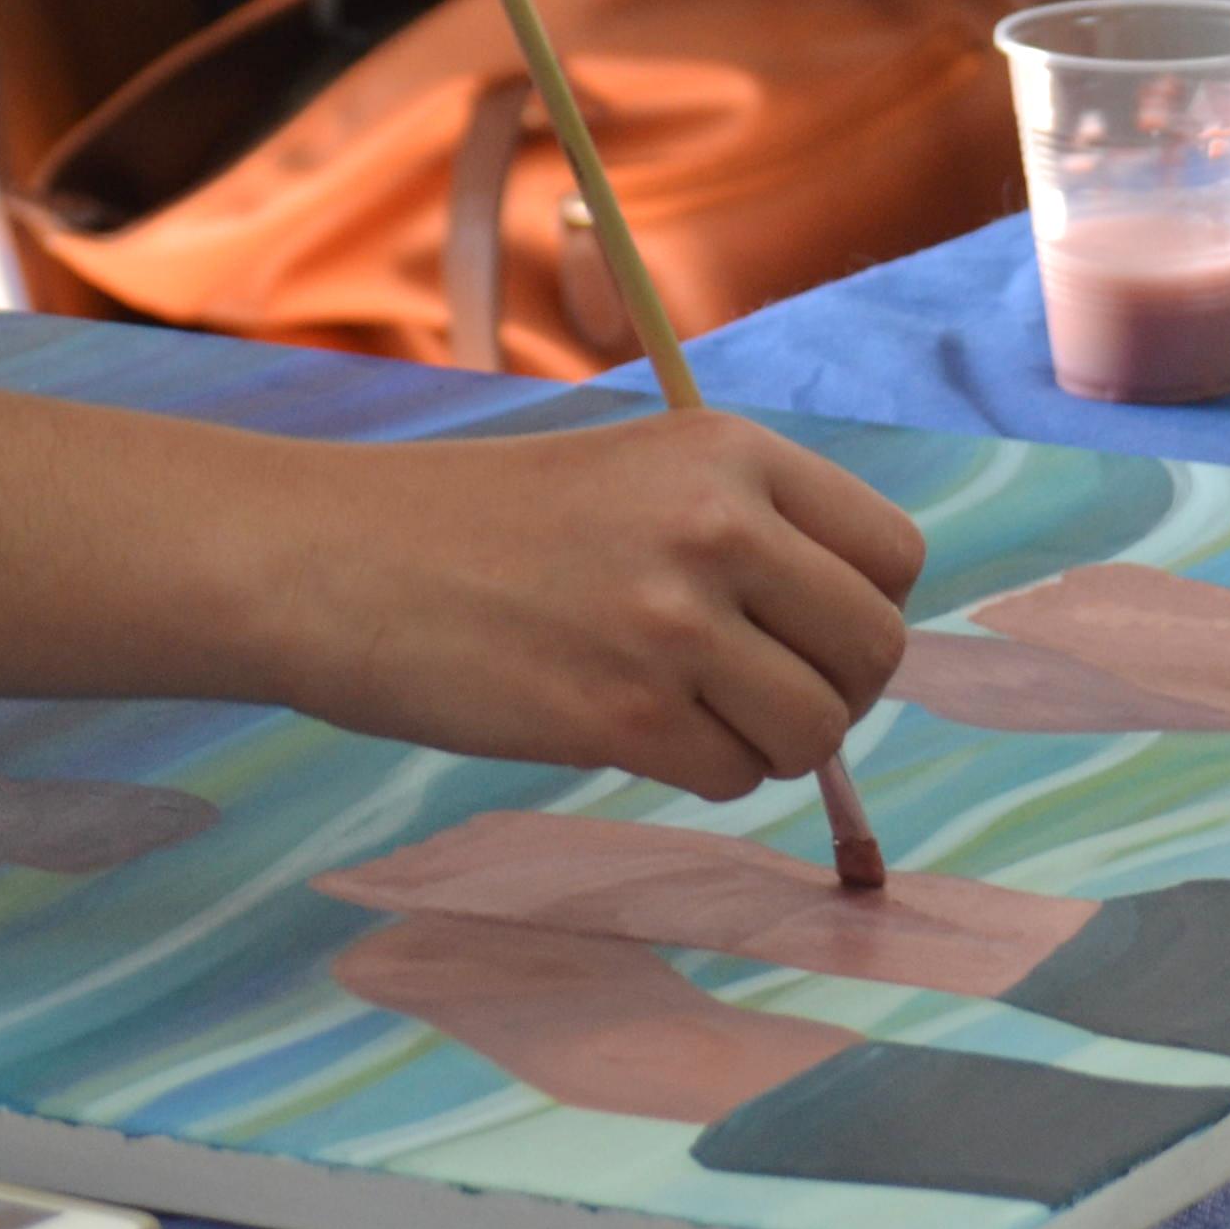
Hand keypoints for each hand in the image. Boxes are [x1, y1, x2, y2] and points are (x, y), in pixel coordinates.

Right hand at [249, 410, 924, 800]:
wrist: (334, 560)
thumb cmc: (480, 525)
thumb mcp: (635, 473)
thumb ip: (746, 528)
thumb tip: (849, 636)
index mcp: (731, 451)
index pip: (894, 553)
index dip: (864, 610)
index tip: (808, 633)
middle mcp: (719, 524)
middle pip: (877, 647)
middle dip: (837, 691)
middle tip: (761, 695)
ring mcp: (673, 620)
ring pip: (818, 728)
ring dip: (770, 746)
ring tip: (691, 716)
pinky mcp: (623, 711)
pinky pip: (735, 777)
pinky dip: (701, 774)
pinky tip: (629, 732)